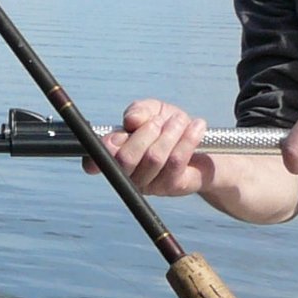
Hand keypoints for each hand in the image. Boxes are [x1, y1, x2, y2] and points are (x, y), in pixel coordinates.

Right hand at [85, 98, 215, 195]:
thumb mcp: (153, 112)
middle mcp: (126, 175)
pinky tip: (196, 126)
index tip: (115, 137)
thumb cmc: (170, 128)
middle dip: (145, 133)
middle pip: (125, 159)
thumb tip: (132, 119)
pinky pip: (176, 161)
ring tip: (180, 120)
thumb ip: (140, 111)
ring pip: (154, 158)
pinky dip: (187, 139)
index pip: (94, 162)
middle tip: (159, 121)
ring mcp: (148, 184)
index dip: (98, 153)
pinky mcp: (171, 186)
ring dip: (170, 133)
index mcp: (114, 156)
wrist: (203, 147)